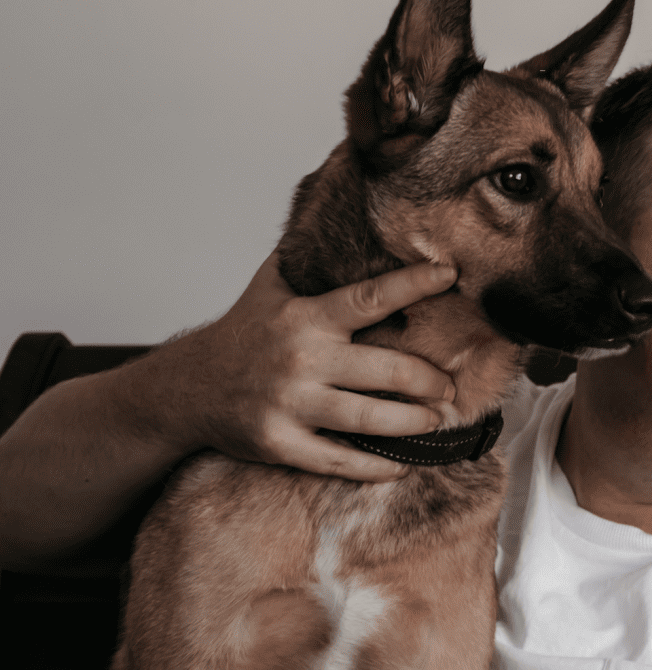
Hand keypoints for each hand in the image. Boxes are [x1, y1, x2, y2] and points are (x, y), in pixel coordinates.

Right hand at [148, 254, 458, 481]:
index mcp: (305, 317)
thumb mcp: (269, 286)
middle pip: (387, 370)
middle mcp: (301, 359)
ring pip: (372, 419)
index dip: (413, 284)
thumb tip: (334, 203)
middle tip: (449, 385)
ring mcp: (290, 405)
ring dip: (416, 422)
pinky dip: (379, 466)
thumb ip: (308, 255)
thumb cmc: (242, 334)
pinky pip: (342, 461)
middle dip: (429, 380)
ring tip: (438, 418)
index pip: (369, 297)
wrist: (184, 389)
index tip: (450, 274)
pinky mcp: (281, 444)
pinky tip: (404, 462)